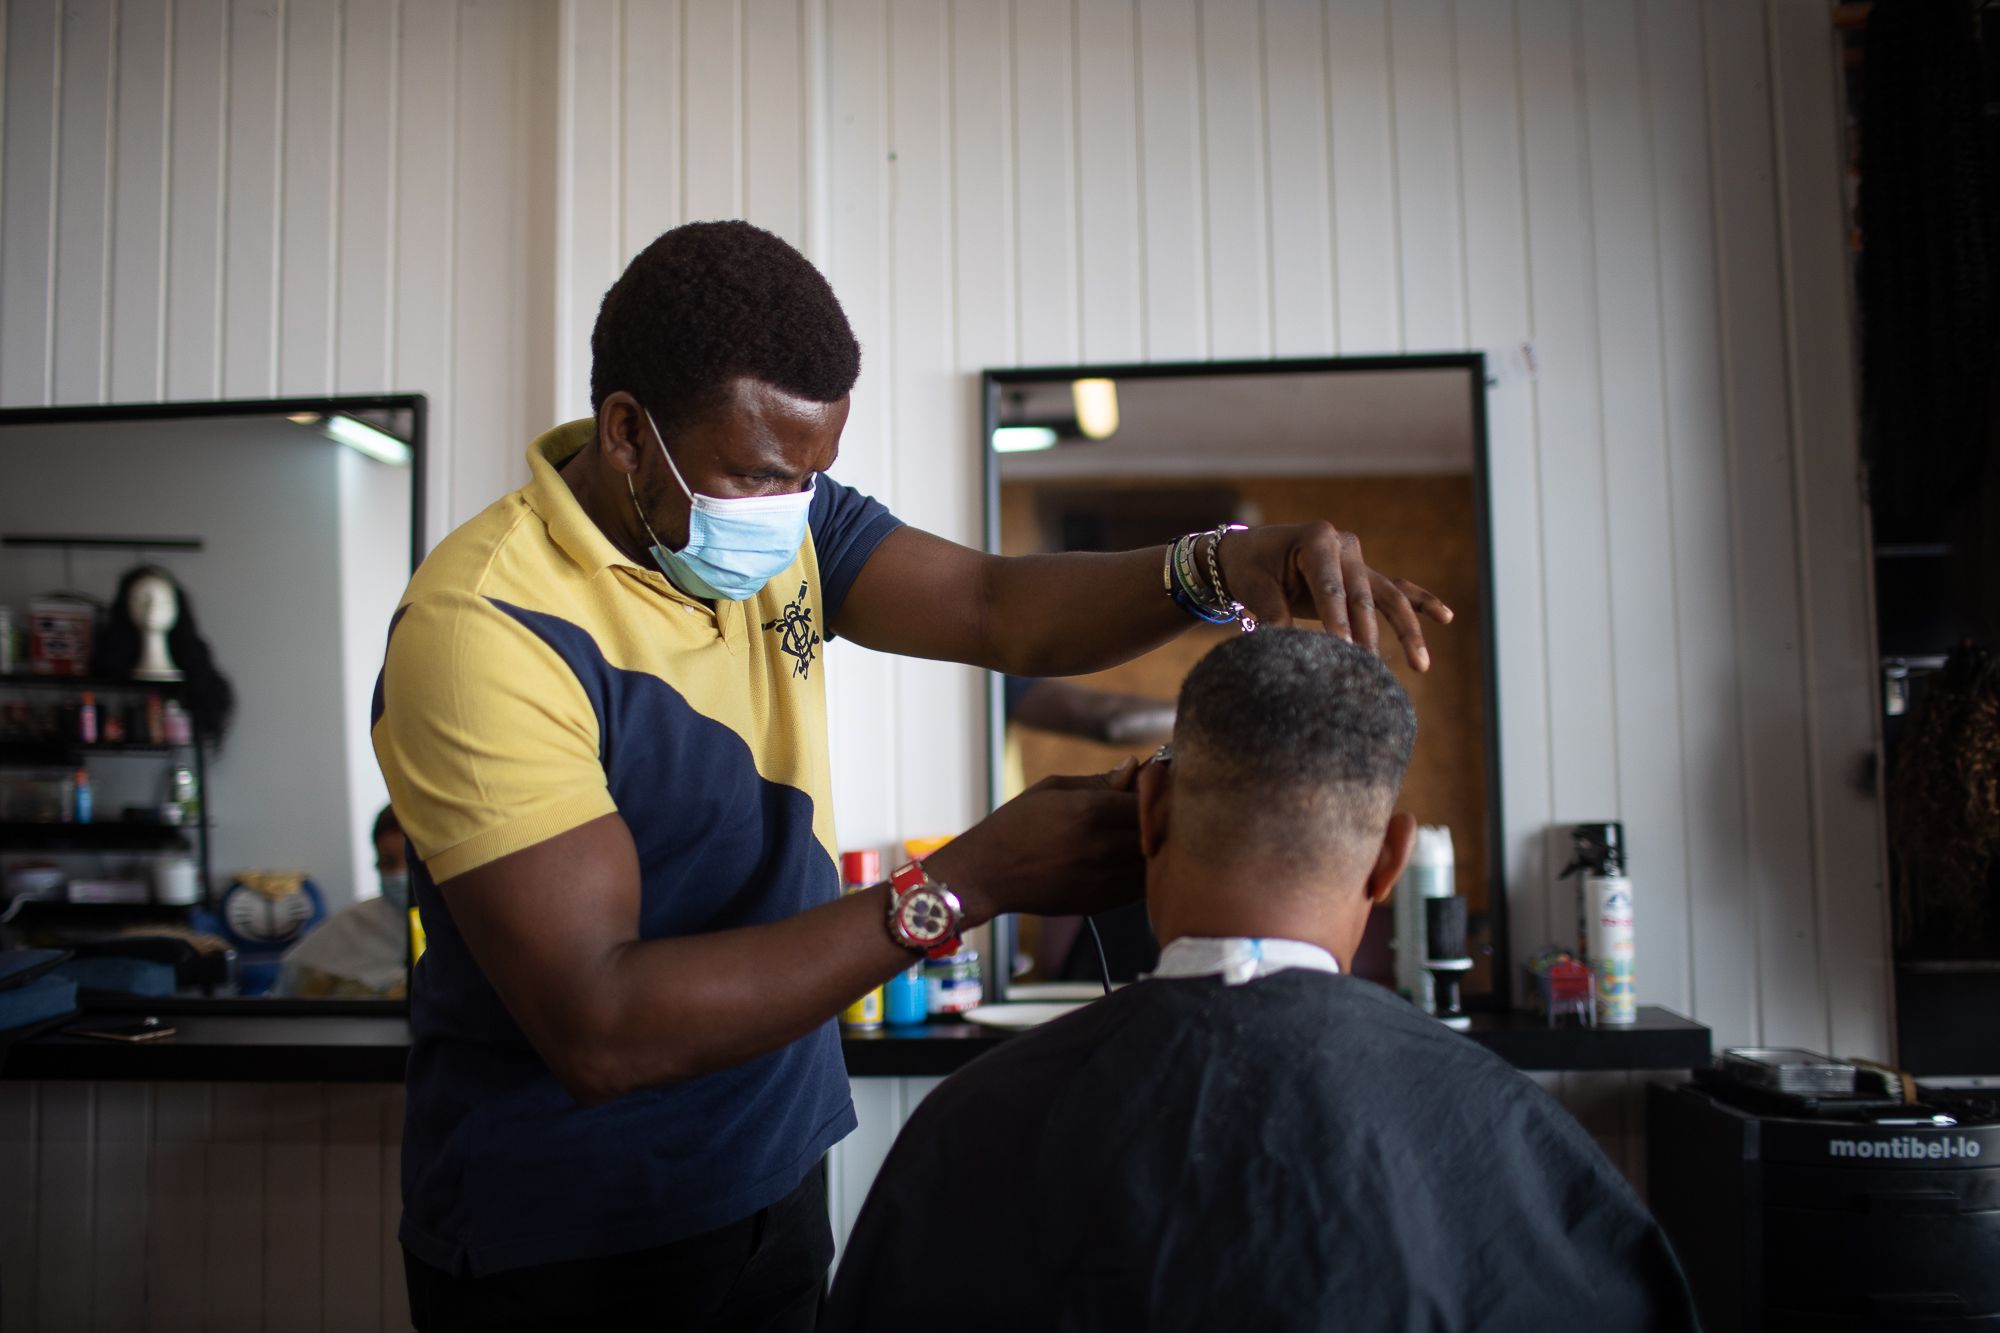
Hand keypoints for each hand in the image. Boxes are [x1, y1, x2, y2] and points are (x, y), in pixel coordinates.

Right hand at [923, 761, 1145, 926]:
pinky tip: (1132, 861)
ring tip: (1149, 837)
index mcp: (1090, 811)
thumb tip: (1134, 766)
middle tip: (1160, 811)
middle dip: (1162, 821)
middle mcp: (1101, 845)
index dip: (1159, 794)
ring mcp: (1103, 878)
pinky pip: (1141, 887)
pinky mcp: (1102, 902)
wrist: (987, 875)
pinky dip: (1144, 873)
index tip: (1159, 788)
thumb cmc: (1014, 825)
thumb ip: (1098, 781)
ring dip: (1157, 849)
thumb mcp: (1051, 790)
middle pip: (1158, 832)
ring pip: (1154, 862)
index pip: (1149, 800)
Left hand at [1216, 522, 1452, 669]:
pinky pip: (1397, 589)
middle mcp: (1344, 545)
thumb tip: (1286, 652)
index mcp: (1316, 539)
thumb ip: (1274, 618)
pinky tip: (1446, 617)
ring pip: (1389, 596)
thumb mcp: (1255, 589)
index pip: (1330, 587)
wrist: (1248, 553)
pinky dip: (1421, 602)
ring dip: (1407, 630)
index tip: (1342, 651)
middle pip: (1363, 596)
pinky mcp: (1363, 574)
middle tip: (1370, 669)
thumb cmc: (1249, 568)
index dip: (1336, 620)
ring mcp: (1358, 559)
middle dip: (1368, 635)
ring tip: (1421, 663)